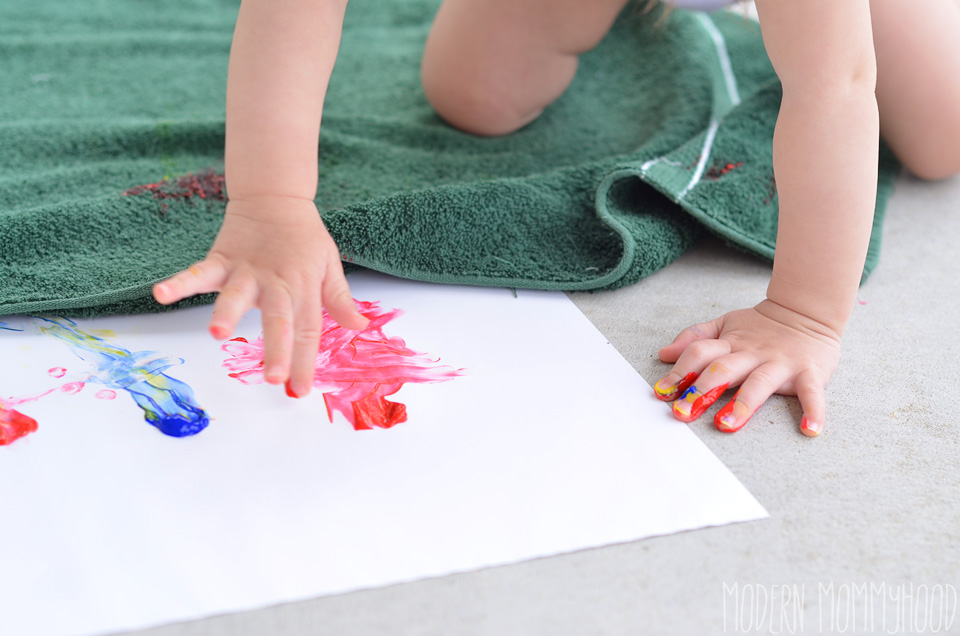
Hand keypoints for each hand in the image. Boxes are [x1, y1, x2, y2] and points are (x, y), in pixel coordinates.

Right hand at [152, 196, 367, 396]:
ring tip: (216, 332)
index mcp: (304, 287)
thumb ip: (341, 300)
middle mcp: (276, 283)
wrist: (275, 197)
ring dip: (227, 312)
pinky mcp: (222, 259)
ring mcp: (247, 271)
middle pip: (278, 319)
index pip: (307, 330)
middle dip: (276, 349)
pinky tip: (161, 293)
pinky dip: (180, 281)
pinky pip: (199, 271)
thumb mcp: (330, 266)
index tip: (300, 389)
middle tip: (274, 378)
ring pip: (236, 294)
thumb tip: (360, 327)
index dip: (305, 361)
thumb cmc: (305, 238)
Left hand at [653, 300, 841, 436]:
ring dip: (742, 405)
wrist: (806, 311)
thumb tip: (664, 354)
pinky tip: (809, 430)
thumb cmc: (761, 326)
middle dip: (701, 391)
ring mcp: (781, 364)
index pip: (699, 353)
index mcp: (730, 343)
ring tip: (725, 425)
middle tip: (683, 412)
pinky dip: (814, 411)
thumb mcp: (725, 325)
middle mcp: (752, 354)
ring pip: (759, 383)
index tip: (661, 392)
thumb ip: (695, 338)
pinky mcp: (810, 373)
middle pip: (723, 369)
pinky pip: (812, 394)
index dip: (679, 372)